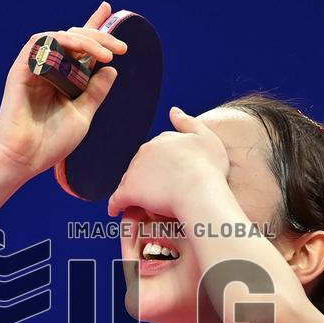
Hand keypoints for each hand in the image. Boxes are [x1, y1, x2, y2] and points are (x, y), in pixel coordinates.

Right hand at [0, 1, 126, 180]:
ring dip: (86, 40)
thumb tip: (111, 69)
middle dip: (99, 37)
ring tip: (107, 54)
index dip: (94, 28)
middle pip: (74, 39)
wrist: (24, 159)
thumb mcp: (83, 116)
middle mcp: (49, 70)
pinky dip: (63, 41)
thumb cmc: (50, 143)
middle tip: (120, 48)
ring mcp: (35, 68)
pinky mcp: (22, 68)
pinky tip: (81, 51)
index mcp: (63, 80)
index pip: (80, 49)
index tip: (109, 10)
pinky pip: (41, 42)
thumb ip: (95, 92)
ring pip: (61, 37)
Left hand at [107, 106, 230, 218]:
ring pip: (130, 181)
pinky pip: (117, 199)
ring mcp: (135, 171)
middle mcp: (145, 151)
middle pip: (141, 166)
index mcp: (162, 140)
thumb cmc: (208, 168)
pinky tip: (115, 211)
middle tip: (157, 192)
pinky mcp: (129, 191)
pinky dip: (115, 205)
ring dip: (134, 191)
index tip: (168, 176)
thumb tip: (173, 110)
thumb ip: (188, 123)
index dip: (161, 165)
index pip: (155, 152)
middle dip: (146, 177)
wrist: (200, 192)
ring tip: (142, 204)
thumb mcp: (206, 137)